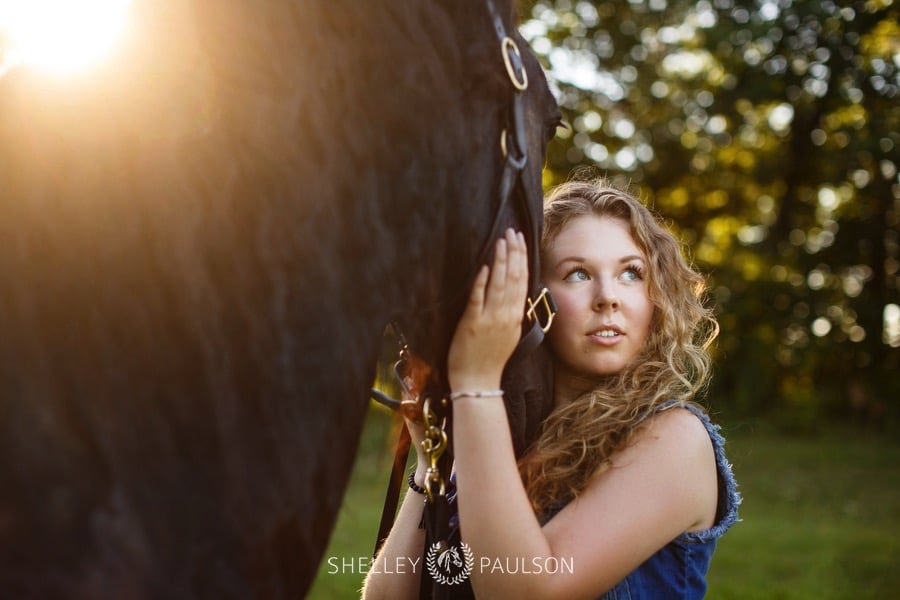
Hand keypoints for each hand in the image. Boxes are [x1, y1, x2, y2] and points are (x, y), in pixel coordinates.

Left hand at [447, 228, 527, 391]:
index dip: (522, 258)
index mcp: (516, 316)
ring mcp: (490, 319)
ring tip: (501, 241)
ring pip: (499, 284)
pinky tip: (485, 267)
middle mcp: (506, 315)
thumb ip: (511, 313)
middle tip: (512, 232)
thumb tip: (513, 293)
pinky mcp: (472, 324)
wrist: (478, 382)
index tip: (520, 240)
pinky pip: (478, 299)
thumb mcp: (509, 334)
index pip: (523, 280)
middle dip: (513, 252)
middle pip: (514, 277)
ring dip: (501, 261)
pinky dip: (482, 282)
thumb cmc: (490, 359)